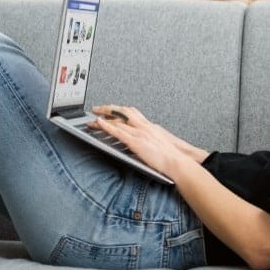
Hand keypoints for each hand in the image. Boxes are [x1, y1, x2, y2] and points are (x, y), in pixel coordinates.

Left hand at [88, 105, 207, 172]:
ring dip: (104, 116)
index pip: (132, 113)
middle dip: (109, 108)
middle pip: (124, 111)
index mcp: (150, 126)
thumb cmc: (170, 157)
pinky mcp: (136, 142)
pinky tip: (99, 123)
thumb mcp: (158, 144)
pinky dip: (107, 126)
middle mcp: (145, 126)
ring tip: (93, 117)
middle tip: (97, 109)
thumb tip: (139, 144)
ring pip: (119, 119)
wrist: (177, 162)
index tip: (110, 109)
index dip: (119, 110)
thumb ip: (148, 140)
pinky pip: (118, 131)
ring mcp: (140, 133)